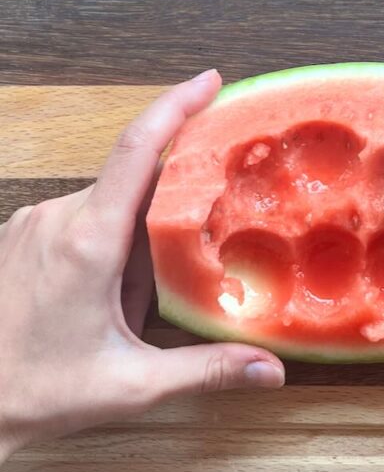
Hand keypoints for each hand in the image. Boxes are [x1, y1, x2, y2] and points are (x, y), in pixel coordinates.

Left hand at [0, 70, 283, 463]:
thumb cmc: (38, 390)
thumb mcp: (132, 384)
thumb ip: (207, 370)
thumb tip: (271, 370)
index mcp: (88, 241)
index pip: (138, 151)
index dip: (176, 107)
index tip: (209, 81)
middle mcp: (57, 218)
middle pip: (135, 189)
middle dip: (164, 231)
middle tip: (165, 289)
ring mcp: (34, 223)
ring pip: (108, 209)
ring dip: (132, 250)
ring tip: (120, 315)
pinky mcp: (22, 235)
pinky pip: (80, 222)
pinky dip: (105, 251)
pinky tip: (96, 304)